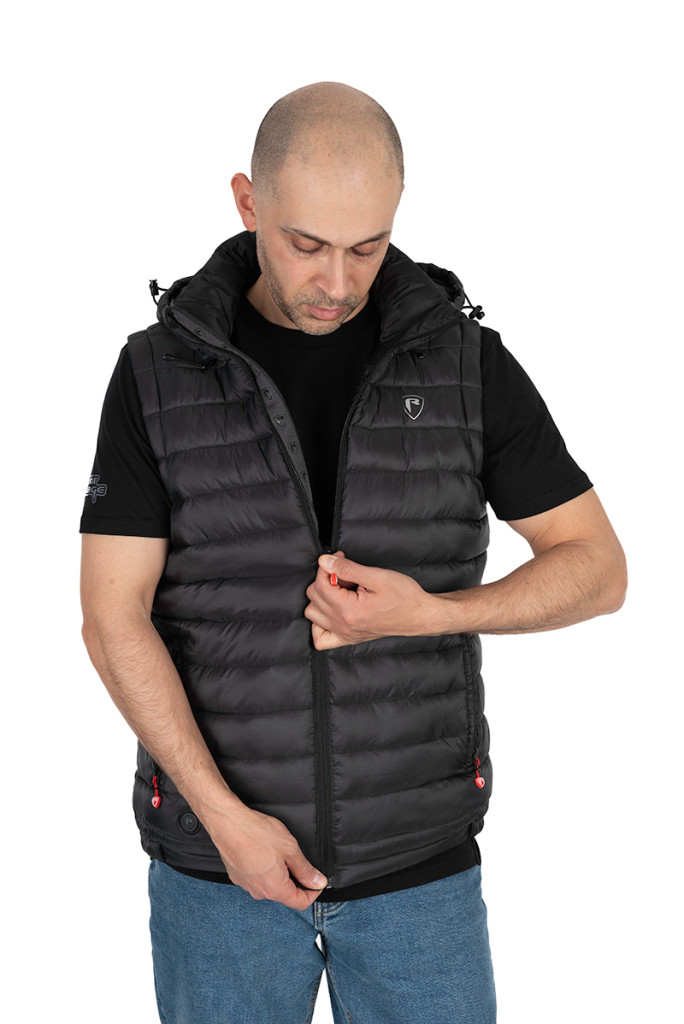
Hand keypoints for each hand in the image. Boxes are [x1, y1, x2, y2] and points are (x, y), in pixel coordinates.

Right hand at [204, 803, 327, 908]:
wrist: (228, 823)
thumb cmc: (257, 833)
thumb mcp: (290, 848)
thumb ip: (305, 869)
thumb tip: (318, 882)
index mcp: (275, 889)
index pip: (300, 903)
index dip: (313, 892)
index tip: (317, 880)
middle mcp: (259, 892)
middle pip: (285, 894)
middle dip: (296, 880)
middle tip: (297, 858)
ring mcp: (246, 885)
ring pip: (270, 885)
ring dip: (279, 873)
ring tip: (278, 851)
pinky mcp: (237, 876)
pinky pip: (257, 878)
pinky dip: (265, 869)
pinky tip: (263, 852)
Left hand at [304, 550, 442, 649]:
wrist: (419, 615)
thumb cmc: (404, 596)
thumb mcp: (377, 576)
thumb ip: (347, 569)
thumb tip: (325, 561)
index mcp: (349, 610)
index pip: (320, 584)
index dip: (327, 566)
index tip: (340, 558)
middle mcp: (344, 626)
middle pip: (314, 597)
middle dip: (325, 580)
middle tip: (345, 574)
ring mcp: (345, 635)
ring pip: (312, 614)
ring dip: (321, 598)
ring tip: (340, 591)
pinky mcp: (349, 639)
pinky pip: (320, 639)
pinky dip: (320, 624)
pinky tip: (332, 611)